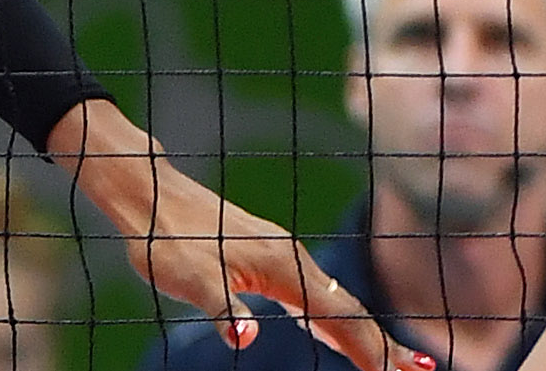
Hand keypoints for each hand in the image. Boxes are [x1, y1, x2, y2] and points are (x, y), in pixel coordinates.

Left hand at [49, 102, 433, 370]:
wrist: (147, 191)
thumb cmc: (164, 237)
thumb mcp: (187, 277)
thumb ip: (221, 308)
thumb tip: (244, 338)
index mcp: (283, 268)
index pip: (340, 318)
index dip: (371, 351)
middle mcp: (292, 259)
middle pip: (349, 309)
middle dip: (384, 345)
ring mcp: (283, 256)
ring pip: (335, 300)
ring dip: (367, 332)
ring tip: (398, 362)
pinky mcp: (268, 257)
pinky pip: (315, 294)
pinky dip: (338, 317)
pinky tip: (338, 335)